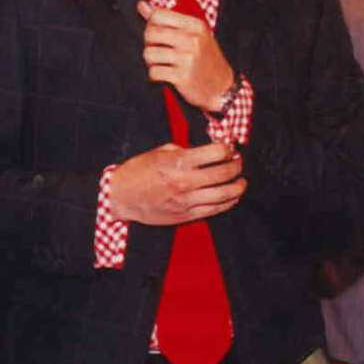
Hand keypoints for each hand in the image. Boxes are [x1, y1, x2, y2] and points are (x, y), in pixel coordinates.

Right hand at [108, 141, 245, 225]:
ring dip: (238, 187)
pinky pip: (214, 210)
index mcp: (179, 162)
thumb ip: (185, 150)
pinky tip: (232, 196)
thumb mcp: (160, 152)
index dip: (228, 149)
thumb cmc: (140, 171)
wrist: (122, 197)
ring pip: (224, 195)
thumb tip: (207, 150)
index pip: (216, 153)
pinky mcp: (186, 215)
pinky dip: (228, 202)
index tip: (230, 148)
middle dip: (236, 166)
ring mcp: (186, 200)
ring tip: (241, 181)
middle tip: (238, 162)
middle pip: (224, 173)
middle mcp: (185, 181)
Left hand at [138, 0, 233, 111]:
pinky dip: (155, 75)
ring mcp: (187, 59)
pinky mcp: (182, 76)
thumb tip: (142, 5)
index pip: (158, 15)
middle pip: (151, 33)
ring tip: (161, 63)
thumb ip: (167, 19)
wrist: (222, 87)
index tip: (157, 33)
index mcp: (195, 25)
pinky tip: (164, 75)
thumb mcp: (193, 34)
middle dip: (149, 43)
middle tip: (158, 50)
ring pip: (149, 53)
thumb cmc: (206, 59)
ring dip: (151, 61)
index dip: (151, 24)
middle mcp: (192, 40)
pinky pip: (154, 72)